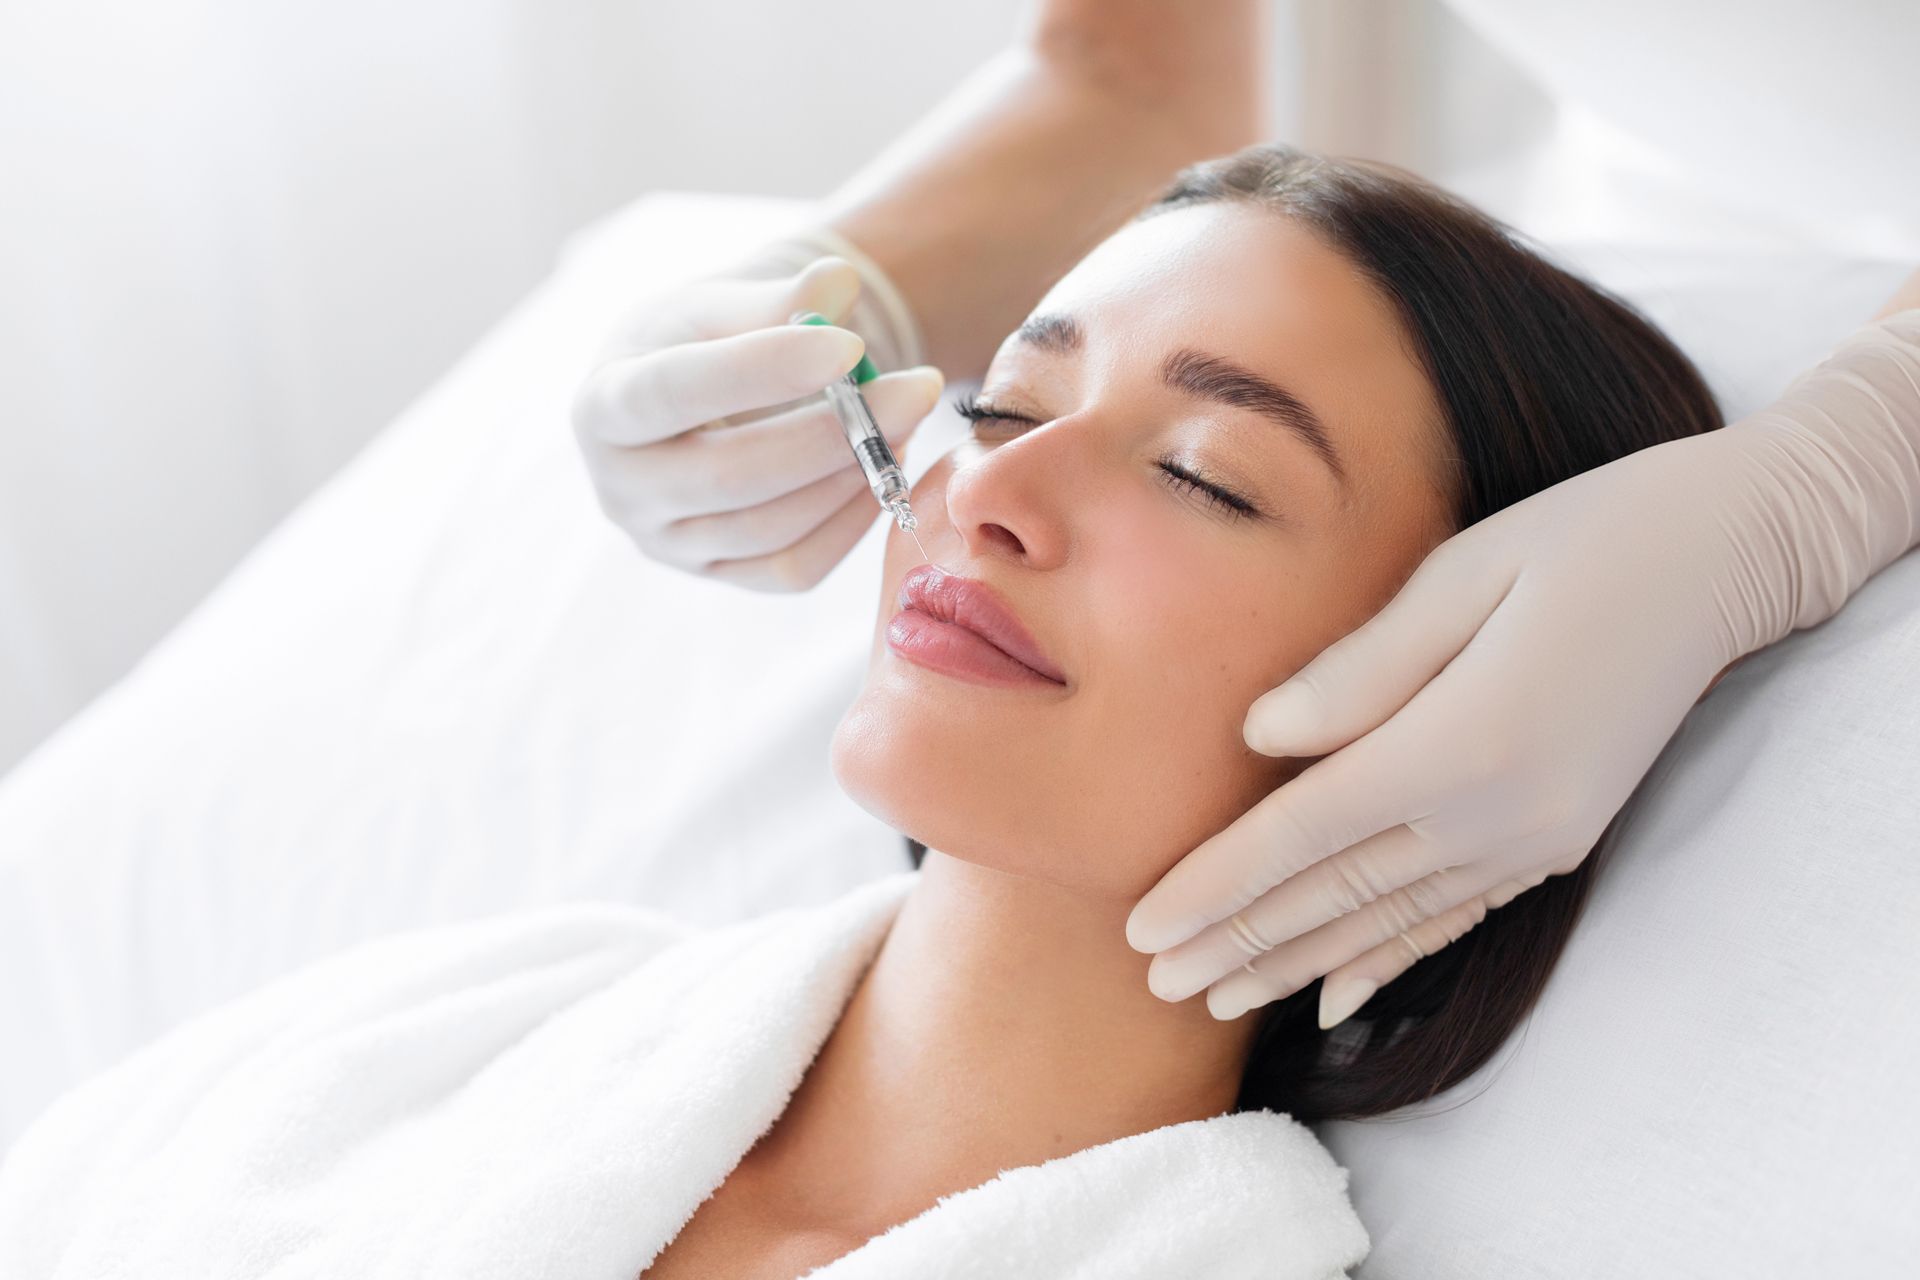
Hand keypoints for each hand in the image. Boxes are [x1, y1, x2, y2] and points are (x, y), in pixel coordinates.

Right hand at [571, 253, 944, 591]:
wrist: (690, 397)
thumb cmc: (700, 340)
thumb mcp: (722, 303)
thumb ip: (777, 296)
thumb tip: (839, 281)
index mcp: (601, 403)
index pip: (673, 391)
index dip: (763, 369)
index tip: (850, 344)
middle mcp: (621, 488)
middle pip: (730, 475)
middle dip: (832, 433)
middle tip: (916, 388)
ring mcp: (667, 543)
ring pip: (769, 527)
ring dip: (852, 475)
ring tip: (905, 419)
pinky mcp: (718, 575)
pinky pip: (792, 567)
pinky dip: (849, 522)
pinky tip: (882, 470)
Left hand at [1122, 423, 1807, 1025]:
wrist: (1723, 559)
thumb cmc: (1581, 537)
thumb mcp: (1462, 574)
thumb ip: (1360, 668)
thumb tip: (1257, 738)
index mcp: (1462, 741)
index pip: (1304, 833)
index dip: (1216, 885)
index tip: (1141, 929)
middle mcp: (1498, 813)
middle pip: (1335, 895)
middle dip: (1237, 942)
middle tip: (1155, 984)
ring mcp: (1533, 838)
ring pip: (1387, 920)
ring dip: (1295, 962)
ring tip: (1216, 999)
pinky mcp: (1555, 840)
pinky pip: (1452, 915)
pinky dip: (1388, 958)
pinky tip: (1335, 998)